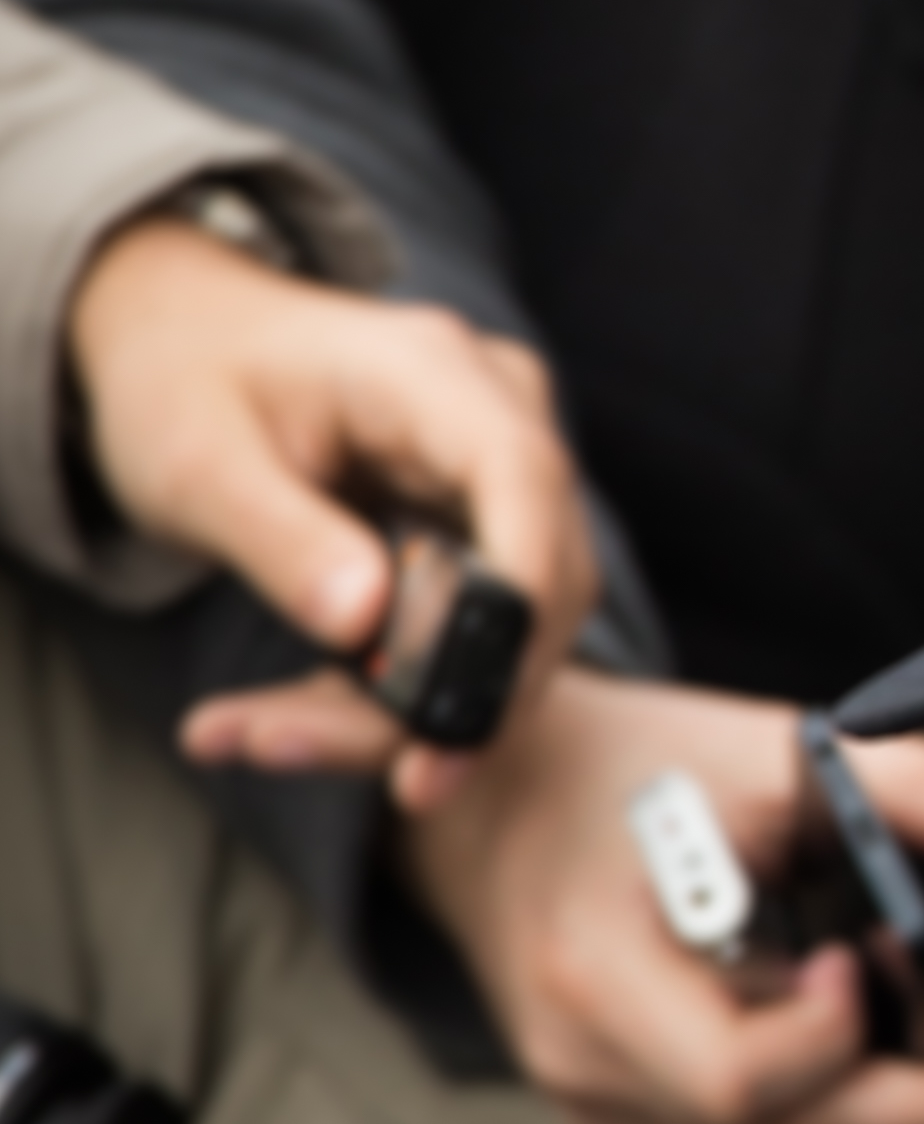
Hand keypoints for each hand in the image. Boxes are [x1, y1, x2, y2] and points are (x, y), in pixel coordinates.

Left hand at [69, 218, 598, 810]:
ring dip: (431, 706)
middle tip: (391, 785)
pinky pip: (481, 621)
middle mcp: (496, 410)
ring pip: (521, 616)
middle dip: (471, 693)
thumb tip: (365, 623)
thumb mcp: (196, 463)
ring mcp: (499, 464)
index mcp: (430, 372)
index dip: (517, 604)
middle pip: (542, 572)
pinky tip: (306, 717)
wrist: (183, 338)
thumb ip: (280, 539)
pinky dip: (409, 684)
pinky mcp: (484, 516)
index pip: (523, 481)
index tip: (464, 717)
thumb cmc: (182, 382)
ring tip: (278, 741)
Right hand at [396, 671, 923, 1123]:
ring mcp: (604, 1120)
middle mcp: (592, 1072)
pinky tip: (912, 1091)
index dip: (840, 1043)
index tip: (890, 961)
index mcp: (600, 973)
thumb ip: (909, 787)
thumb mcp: (763, 750)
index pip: (741, 1077)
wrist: (500, 808)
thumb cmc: (628, 773)